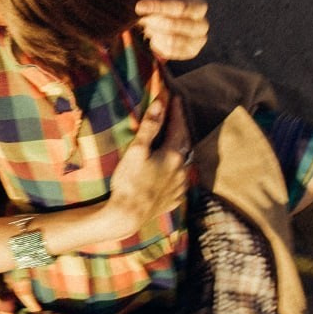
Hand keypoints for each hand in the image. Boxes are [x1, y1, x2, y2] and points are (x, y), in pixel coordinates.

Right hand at [106, 97, 190, 234]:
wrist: (128, 215)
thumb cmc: (129, 181)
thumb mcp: (136, 150)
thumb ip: (150, 127)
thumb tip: (160, 104)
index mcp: (173, 155)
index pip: (178, 127)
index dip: (176, 111)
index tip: (175, 97)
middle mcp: (181, 170)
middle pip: (185, 143)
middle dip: (181, 128)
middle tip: (176, 115)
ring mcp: (179, 186)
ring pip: (185, 162)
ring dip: (181, 149)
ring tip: (174, 141)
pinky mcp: (174, 199)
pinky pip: (181, 179)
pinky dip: (178, 169)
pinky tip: (172, 170)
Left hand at [135, 0, 208, 60]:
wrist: (169, 20)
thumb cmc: (166, 4)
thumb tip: (141, 7)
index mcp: (198, 6)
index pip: (179, 7)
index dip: (158, 7)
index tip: (139, 7)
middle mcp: (203, 24)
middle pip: (175, 25)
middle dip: (154, 22)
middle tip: (144, 19)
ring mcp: (199, 40)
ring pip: (172, 41)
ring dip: (155, 34)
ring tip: (149, 28)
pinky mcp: (191, 53)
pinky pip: (170, 52)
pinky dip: (157, 45)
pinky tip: (154, 38)